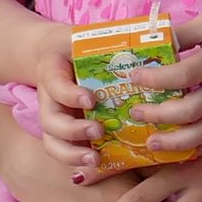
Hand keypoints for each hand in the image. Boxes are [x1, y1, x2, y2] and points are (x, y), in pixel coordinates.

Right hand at [30, 18, 100, 168]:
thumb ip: (108, 37)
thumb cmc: (75, 46)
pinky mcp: (65, 133)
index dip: (70, 94)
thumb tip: (151, 33)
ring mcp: (55, 119)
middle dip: (73, 130)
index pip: (55, 85)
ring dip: (73, 154)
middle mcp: (49, 100)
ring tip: (96, 158)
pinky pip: (66, 152)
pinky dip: (79, 163)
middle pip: (50, 122)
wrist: (55, 55)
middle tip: (98, 131)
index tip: (91, 99)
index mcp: (52, 73)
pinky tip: (99, 167)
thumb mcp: (84, 35)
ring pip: (53, 143)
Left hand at [131, 5, 201, 160]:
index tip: (135, 77)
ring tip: (151, 142)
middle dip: (159, 115)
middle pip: (191, 111)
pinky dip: (197, 147)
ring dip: (175, 142)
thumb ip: (182, 34)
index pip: (184, 74)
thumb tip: (152, 46)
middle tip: (135, 112)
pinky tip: (178, 149)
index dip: (156, 79)